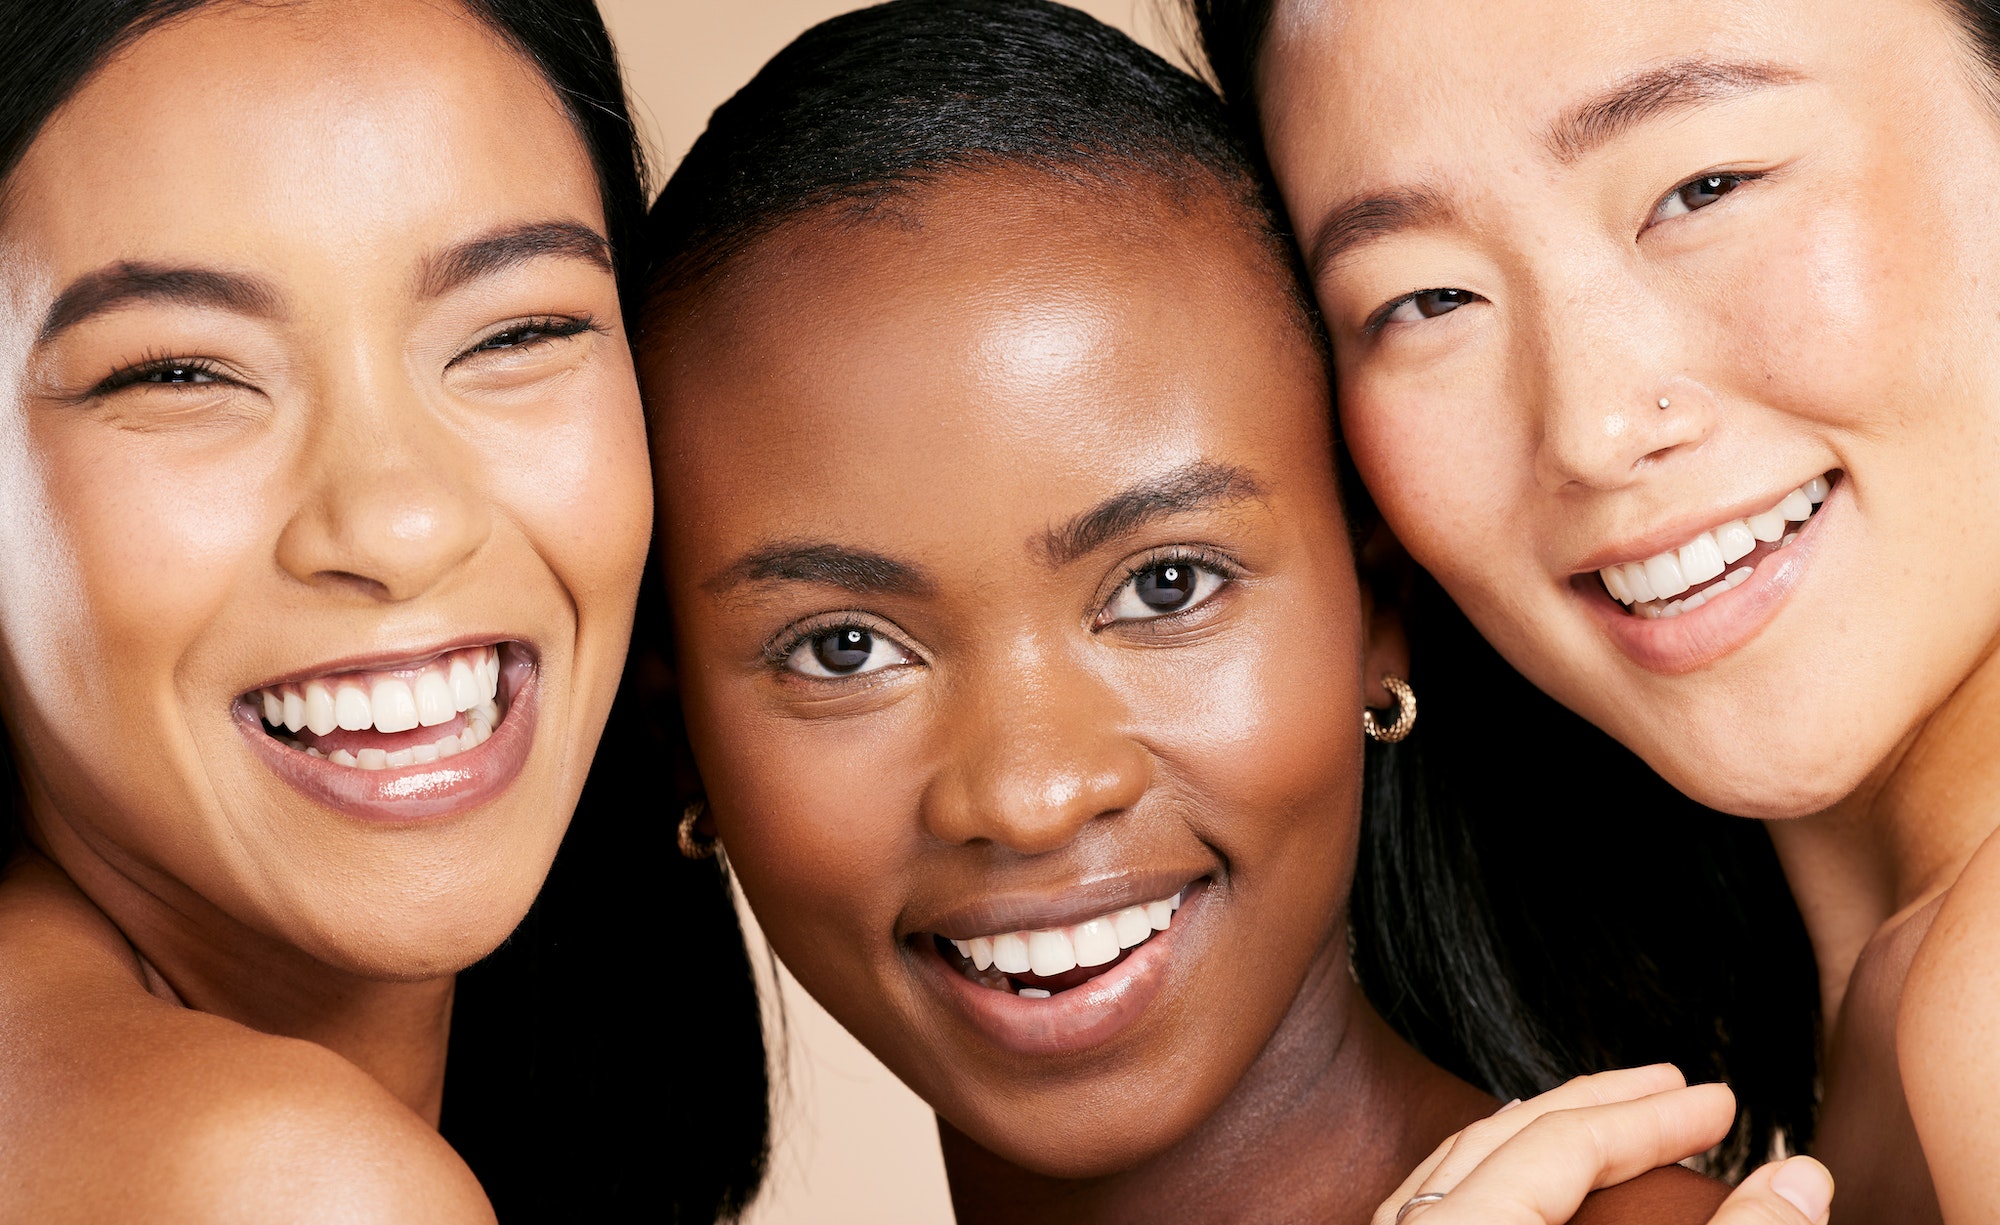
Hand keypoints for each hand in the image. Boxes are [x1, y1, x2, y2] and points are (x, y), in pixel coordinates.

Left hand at [1374, 1065, 1833, 1224]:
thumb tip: (1801, 1178)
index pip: (1561, 1143)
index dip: (1651, 1118)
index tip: (1722, 1104)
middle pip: (1495, 1136)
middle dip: (1596, 1104)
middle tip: (1676, 1088)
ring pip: (1451, 1169)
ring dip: (1536, 1133)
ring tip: (1609, 1124)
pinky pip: (1430, 1206)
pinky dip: (1489, 1179)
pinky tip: (1527, 1192)